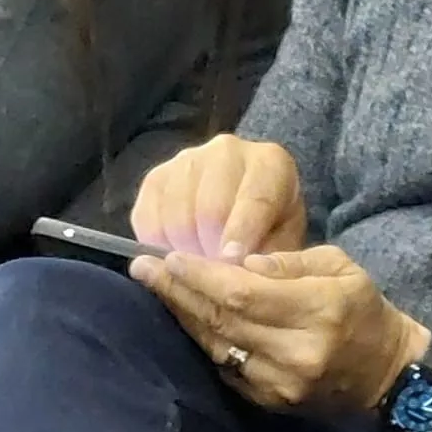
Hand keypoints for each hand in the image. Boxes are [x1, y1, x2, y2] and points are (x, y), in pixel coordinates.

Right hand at [131, 133, 308, 259]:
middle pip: (209, 208)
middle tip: (212, 281)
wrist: (250, 200)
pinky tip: (173, 258)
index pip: (254, 198)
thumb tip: (239, 274)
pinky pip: (145, 217)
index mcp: (270, 162)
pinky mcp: (157, 176)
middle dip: (209, 252)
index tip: (231, 262)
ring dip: (182, 252)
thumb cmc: (272, 224)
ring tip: (195, 273)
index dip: (241, 233)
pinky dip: (155, 246)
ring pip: (175, 214)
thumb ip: (270, 256)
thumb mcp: (286, 239)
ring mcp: (187, 160)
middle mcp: (227, 151)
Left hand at [131, 245, 430, 412]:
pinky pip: (224, 367)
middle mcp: (295, 351)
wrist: (387, 376)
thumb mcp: (338, 266)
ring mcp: (280, 382)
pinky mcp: (270, 402)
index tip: (169, 255)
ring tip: (155, 286)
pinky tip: (183, 316)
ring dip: (182, 314)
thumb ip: (287, 261)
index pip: (243, 293)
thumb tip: (239, 262)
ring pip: (217, 344)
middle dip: (178, 290)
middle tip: (143, 266)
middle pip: (222, 319)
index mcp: (317, 310)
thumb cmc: (361, 309)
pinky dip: (202, 339)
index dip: (201, 275)